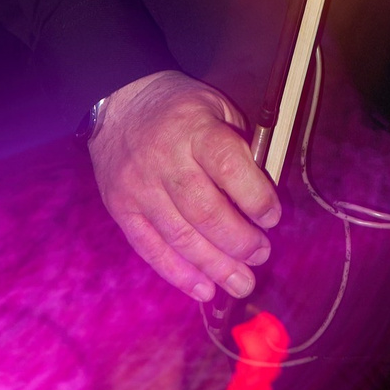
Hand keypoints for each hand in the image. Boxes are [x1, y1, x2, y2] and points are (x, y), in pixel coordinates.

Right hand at [89, 69, 279, 302]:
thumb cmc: (179, 107)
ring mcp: (139, 188)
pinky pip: (150, 248)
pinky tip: (204, 289)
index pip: (228, 167)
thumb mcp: (216, 107)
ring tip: (241, 283)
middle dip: (239, 241)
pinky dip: (178, 274)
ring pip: (180, 237)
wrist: (117, 100)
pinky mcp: (121, 209)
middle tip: (261, 255)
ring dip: (215, 266)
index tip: (272, 218)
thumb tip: (262, 199)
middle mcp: (164, 160)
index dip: (255, 197)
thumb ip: (239, 147)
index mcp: (194, 129)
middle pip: (205, 211)